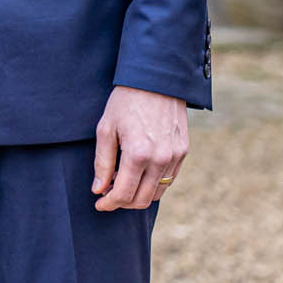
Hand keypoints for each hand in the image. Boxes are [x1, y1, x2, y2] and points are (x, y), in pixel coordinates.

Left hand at [93, 85, 188, 210]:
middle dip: (123, 203)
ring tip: (124, 183)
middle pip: (142, 199)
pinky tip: (140, 173)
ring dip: (140, 195)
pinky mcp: (183, 151)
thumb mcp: (106, 128)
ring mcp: (175, 156)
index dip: (109, 203)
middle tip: (109, 195)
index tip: (99, 203)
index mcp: (138, 154)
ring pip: (157, 192)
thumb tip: (99, 189)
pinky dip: (154, 183)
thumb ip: (102, 162)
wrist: (156, 79)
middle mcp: (160, 159)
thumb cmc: (126, 101)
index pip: (123, 194)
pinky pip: (169, 178)